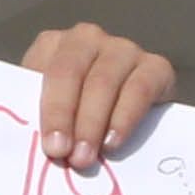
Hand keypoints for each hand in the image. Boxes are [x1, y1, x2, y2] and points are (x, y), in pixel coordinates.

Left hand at [23, 24, 172, 172]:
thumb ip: (38, 116)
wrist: (124, 111)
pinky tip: (114, 141)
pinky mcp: (156, 66)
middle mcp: (88, 38)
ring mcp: (123, 48)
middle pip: (73, 73)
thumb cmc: (75, 112)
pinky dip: (126, 117)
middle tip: (70, 156)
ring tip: (88, 157)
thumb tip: (38, 145)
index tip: (52, 147)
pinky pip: (141, 88)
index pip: (47, 71)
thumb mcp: (51, 107)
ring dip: (94, 123)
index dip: (51, 110)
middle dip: (70, 117)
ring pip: (105, 81)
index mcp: (54, 44)